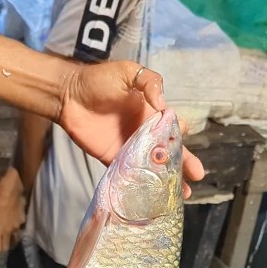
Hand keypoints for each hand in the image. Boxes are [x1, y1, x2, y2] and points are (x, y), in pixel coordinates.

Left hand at [0, 168, 25, 260]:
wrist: (12, 190)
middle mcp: (9, 232)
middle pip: (5, 246)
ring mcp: (17, 226)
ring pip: (12, 237)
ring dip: (6, 239)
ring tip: (1, 235)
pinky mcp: (22, 219)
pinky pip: (16, 227)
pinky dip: (11, 227)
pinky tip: (8, 221)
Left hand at [58, 61, 205, 197]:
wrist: (68, 94)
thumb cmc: (98, 79)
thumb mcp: (128, 72)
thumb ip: (150, 82)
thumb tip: (164, 104)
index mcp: (151, 113)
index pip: (173, 126)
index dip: (182, 134)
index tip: (184, 140)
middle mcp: (144, 132)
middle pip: (169, 151)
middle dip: (185, 162)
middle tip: (197, 175)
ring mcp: (130, 147)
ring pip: (153, 166)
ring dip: (167, 179)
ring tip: (183, 193)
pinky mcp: (113, 158)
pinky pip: (130, 174)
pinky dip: (142, 184)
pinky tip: (153, 195)